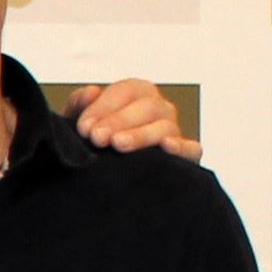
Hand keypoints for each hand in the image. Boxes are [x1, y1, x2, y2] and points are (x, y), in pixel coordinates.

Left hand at [69, 76, 201, 161]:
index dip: (104, 107)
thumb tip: (90, 92)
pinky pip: (192, 149)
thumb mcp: (83, 124)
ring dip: (141, 134)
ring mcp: (173, 131)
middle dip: (119, 121)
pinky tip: (166, 147)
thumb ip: (80, 105)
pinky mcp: (185, 157)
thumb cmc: (96, 144)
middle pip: (146, 106)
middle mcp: (159, 109)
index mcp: (138, 94)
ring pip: (164, 127)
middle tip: (97, 138)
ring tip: (118, 144)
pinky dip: (182, 147)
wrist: (103, 180)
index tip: (84, 127)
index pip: (126, 91)